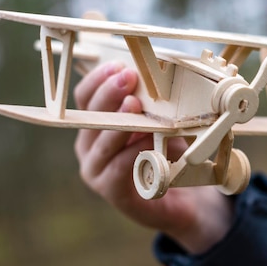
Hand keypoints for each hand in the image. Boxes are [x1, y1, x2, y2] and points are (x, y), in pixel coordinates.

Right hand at [73, 62, 232, 253]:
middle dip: (109, 93)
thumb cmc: (166, 153)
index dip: (98, 79)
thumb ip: (152, 105)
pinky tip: (147, 138)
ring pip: (101, 141)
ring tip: (134, 103)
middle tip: (128, 77)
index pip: (85, 97)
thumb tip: (158, 76)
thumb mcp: (159, 122)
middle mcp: (89, 146)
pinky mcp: (111, 191)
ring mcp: (96, 170)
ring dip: (119, 120)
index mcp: (95, 125)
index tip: (119, 65)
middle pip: (89, 115)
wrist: (181, 199)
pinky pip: (118, 166)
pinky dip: (134, 150)